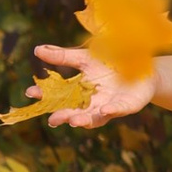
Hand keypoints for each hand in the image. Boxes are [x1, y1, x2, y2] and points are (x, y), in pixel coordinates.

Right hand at [29, 42, 153, 127]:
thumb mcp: (85, 58)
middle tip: (53, 119)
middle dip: (63, 116)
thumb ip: (63, 57)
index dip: (45, 96)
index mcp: (78, 92)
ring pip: (94, 118)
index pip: (59, 96)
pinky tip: (104, 110)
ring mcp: (108, 106)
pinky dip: (111, 111)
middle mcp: (90, 103)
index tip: (30, 92)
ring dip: (84, 120)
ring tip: (74, 120)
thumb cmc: (109, 64)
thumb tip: (36, 50)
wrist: (140, 67)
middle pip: (74, 112)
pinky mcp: (126, 106)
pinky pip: (118, 110)